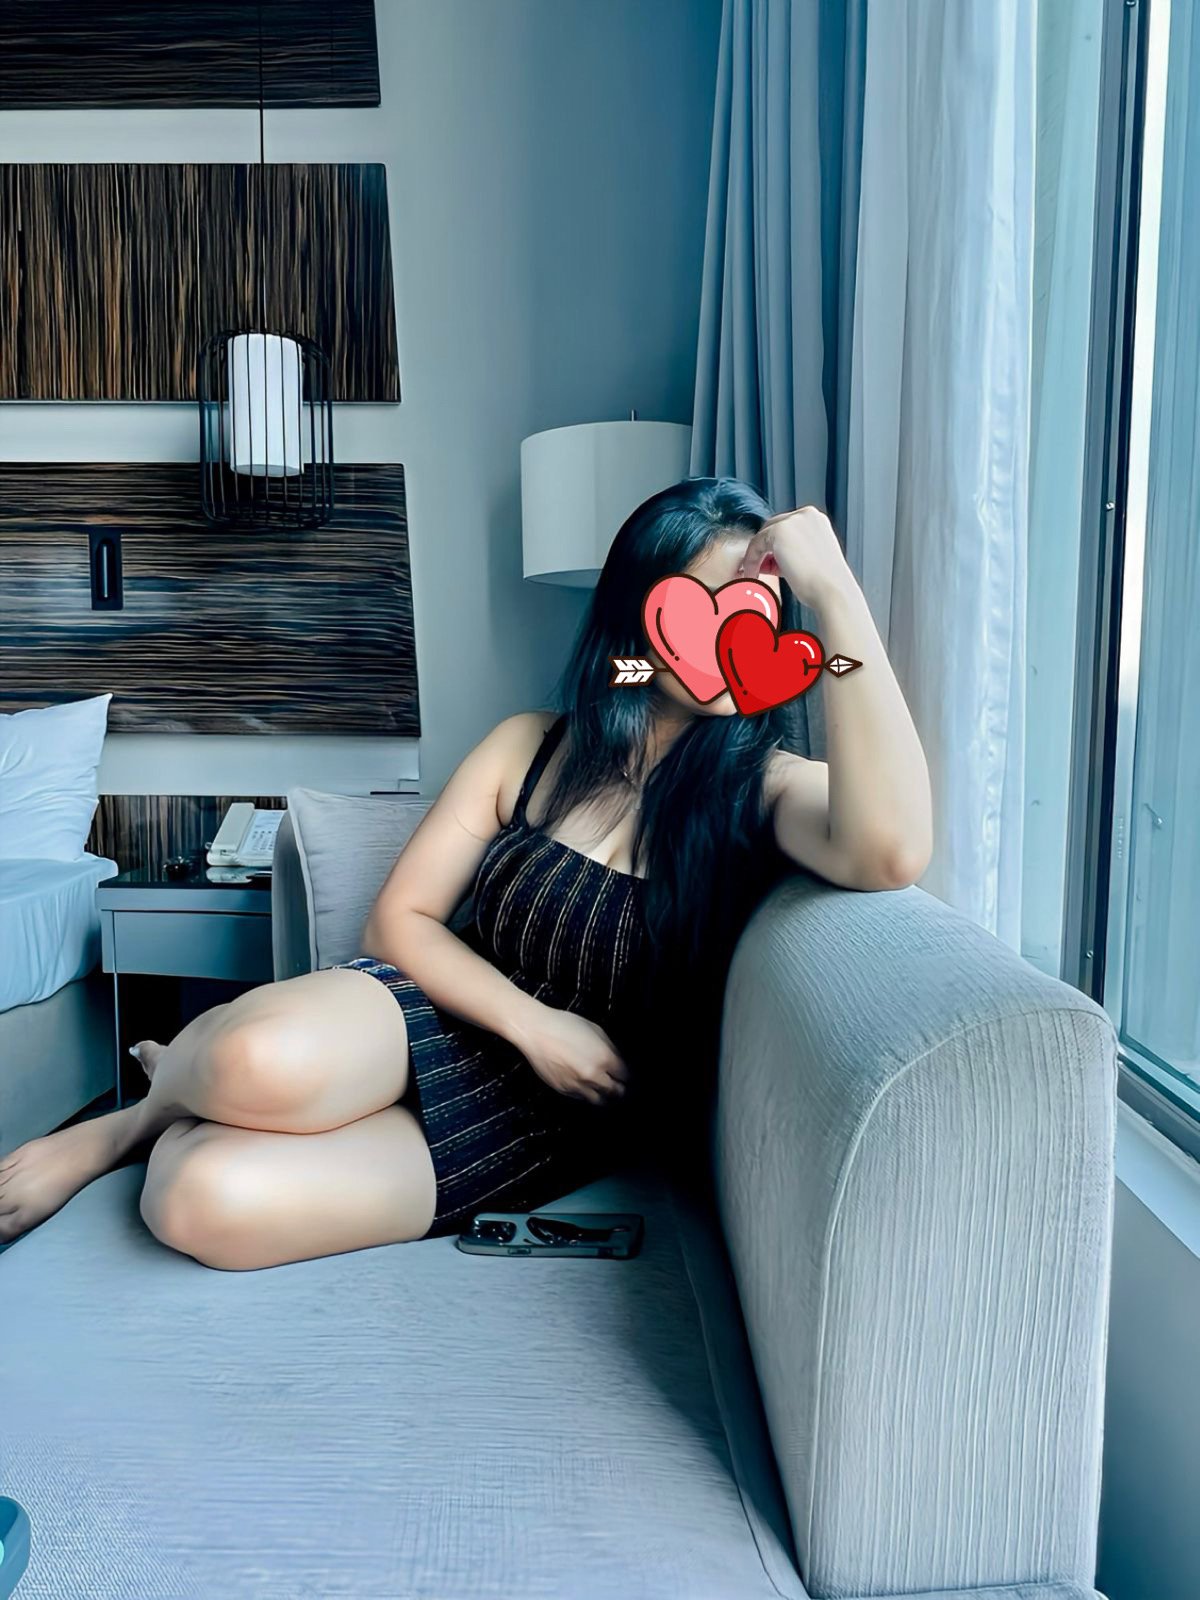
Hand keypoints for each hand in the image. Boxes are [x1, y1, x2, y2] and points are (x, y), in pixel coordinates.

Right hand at [517, 1005, 630, 1105]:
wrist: (536, 1031)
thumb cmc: (563, 1025)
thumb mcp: (595, 1029)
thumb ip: (610, 1048)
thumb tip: (619, 1060)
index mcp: (604, 1058)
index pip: (626, 1076)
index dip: (628, 1076)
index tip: (628, 1076)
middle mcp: (593, 1076)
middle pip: (616, 1092)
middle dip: (621, 1089)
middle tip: (622, 1087)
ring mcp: (578, 1085)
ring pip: (599, 1100)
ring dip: (605, 1097)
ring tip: (608, 1092)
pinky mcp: (564, 1090)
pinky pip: (582, 1098)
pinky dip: (587, 1095)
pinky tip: (589, 1088)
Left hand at [739, 505, 853, 610]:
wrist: (831, 590)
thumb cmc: (825, 583)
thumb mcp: (810, 559)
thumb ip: (793, 552)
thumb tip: (769, 557)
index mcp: (816, 520)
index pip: (787, 528)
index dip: (775, 547)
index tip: (768, 565)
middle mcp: (806, 515)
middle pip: (773, 527)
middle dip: (765, 550)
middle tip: (759, 570)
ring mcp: (793, 520)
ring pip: (763, 536)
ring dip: (757, 556)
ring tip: (755, 575)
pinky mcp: (779, 531)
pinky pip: (756, 544)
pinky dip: (752, 560)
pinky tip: (753, 575)